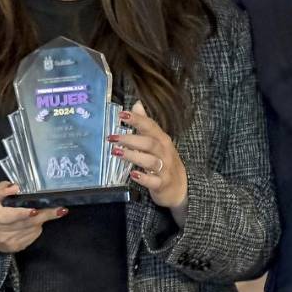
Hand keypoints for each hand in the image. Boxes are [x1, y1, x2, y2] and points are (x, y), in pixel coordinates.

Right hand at [0, 181, 63, 252]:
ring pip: (31, 230)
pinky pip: (32, 237)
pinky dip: (36, 228)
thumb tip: (16, 187)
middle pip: (25, 224)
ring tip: (43, 212)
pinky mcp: (14, 248)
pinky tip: (34, 222)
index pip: (7, 217)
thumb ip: (3, 189)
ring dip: (40, 220)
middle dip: (44, 215)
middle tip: (60, 209)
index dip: (22, 214)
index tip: (35, 210)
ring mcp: (7, 242)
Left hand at [112, 101, 187, 220]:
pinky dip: (144, 178)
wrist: (179, 187)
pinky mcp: (162, 184)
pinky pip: (154, 181)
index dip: (137, 119)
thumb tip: (137, 104)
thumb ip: (146, 124)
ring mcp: (165, 169)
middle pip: (149, 143)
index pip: (150, 126)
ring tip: (117, 153)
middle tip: (112, 138)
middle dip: (130, 139)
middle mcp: (165, 152)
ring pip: (150, 161)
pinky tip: (133, 175)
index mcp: (162, 139)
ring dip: (133, 156)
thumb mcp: (157, 141)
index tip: (121, 115)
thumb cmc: (164, 161)